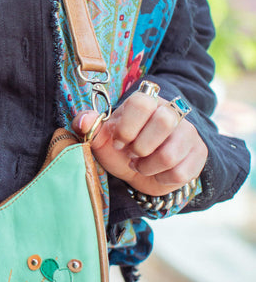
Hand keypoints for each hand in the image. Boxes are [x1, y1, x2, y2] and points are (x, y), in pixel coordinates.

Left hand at [73, 90, 207, 195]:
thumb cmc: (122, 150)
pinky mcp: (198, 154)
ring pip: (170, 153)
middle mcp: (171, 112)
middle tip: (132, 155)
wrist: (144, 171)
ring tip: (141, 165)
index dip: (127, 127)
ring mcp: (188, 133)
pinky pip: (181, 173)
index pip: (141, 102)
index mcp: (146, 102)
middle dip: (141, 147)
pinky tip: (157, 173)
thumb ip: (90, 127)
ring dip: (148, 167)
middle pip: (164, 122)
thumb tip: (83, 122)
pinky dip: (162, 179)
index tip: (118, 142)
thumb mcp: (103, 140)